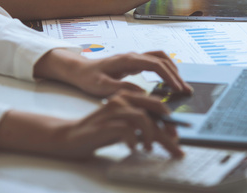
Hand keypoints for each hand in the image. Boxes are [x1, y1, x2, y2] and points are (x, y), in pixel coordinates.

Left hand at [34, 49, 192, 96]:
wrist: (79, 70)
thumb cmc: (88, 78)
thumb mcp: (101, 87)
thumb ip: (121, 89)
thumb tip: (142, 93)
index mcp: (127, 60)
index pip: (155, 65)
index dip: (169, 76)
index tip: (178, 89)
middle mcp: (133, 56)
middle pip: (162, 60)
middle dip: (176, 75)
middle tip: (186, 90)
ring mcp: (134, 57)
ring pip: (160, 58)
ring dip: (173, 69)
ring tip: (181, 85)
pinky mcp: (134, 62)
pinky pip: (155, 62)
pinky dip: (166, 69)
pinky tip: (168, 81)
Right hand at [52, 91, 183, 157]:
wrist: (71, 136)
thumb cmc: (101, 132)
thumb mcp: (125, 127)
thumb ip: (142, 125)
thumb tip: (167, 135)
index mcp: (128, 97)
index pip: (156, 105)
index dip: (170, 120)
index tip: (176, 136)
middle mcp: (122, 99)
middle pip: (154, 111)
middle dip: (168, 131)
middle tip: (174, 146)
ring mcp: (113, 110)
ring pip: (143, 119)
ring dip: (151, 136)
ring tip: (148, 148)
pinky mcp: (105, 123)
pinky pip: (128, 130)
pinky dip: (134, 141)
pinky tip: (132, 148)